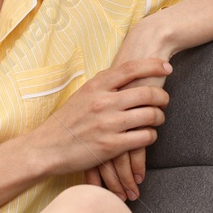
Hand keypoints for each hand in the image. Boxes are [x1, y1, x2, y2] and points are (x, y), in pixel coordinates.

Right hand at [30, 57, 172, 179]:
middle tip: (164, 100)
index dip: (153, 65)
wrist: (46, 147)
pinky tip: (147, 135)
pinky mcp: (112, 146)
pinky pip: (144, 137)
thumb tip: (126, 74)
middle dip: (162, 96)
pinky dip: (151, 135)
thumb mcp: (82, 95)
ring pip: (150, 115)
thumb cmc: (66, 121)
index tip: (167, 66)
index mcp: (96, 86)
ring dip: (159, 117)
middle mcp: (103, 102)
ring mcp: (108, 124)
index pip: (131, 69)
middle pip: (147, 93)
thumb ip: (103, 85)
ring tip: (158, 119)